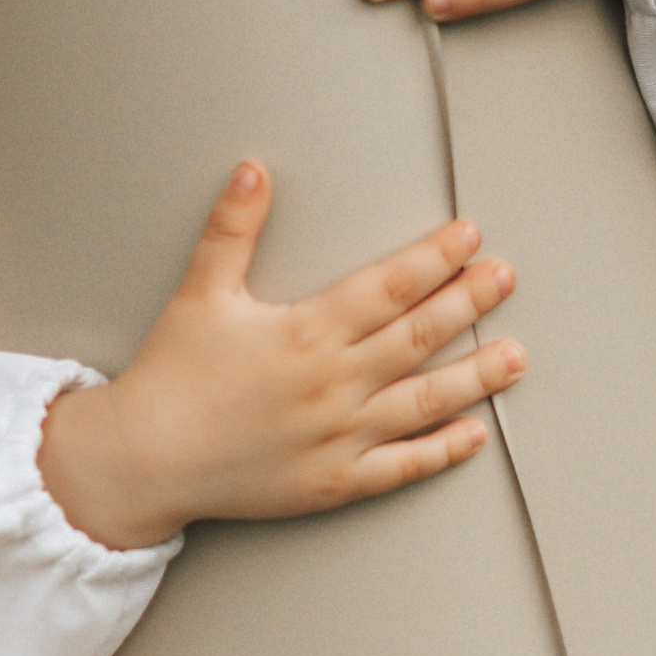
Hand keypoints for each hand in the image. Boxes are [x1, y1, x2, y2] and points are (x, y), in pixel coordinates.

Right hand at [38, 161, 526, 549]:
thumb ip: (231, 230)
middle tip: (503, 279)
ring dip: (476, 376)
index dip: (434, 260)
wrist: (142, 459)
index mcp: (306, 333)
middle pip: (419, 336)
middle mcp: (333, 384)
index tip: (467, 239)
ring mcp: (339, 436)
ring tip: (514, 356)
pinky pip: (402, 466)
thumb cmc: (170, 379)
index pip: (389, 288)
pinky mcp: (333, 481)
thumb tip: (252, 174)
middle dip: (469, 302)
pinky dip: (443, 450)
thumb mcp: (198, 293)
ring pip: (425, 401)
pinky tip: (473, 434)